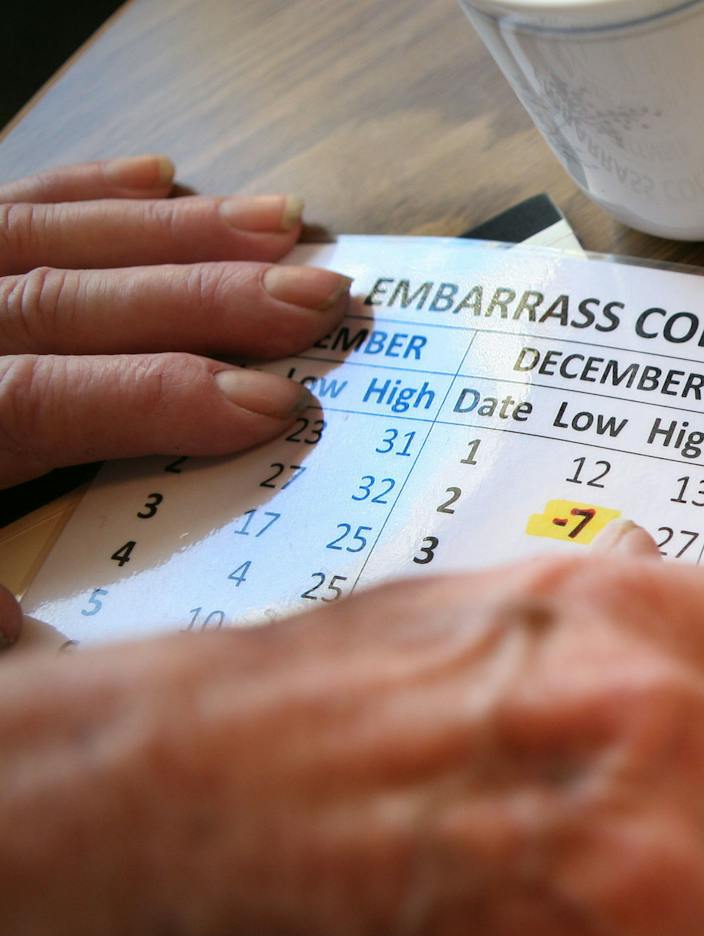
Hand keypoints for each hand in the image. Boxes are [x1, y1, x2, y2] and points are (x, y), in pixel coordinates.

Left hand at [0, 154, 350, 488]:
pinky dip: (82, 189)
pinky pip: (6, 207)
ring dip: (175, 231)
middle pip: (63, 301)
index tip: (273, 405)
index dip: (156, 398)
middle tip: (316, 298)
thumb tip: (102, 632)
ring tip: (280, 224)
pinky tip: (158, 178)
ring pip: (46, 238)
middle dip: (204, 296)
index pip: (37, 398)